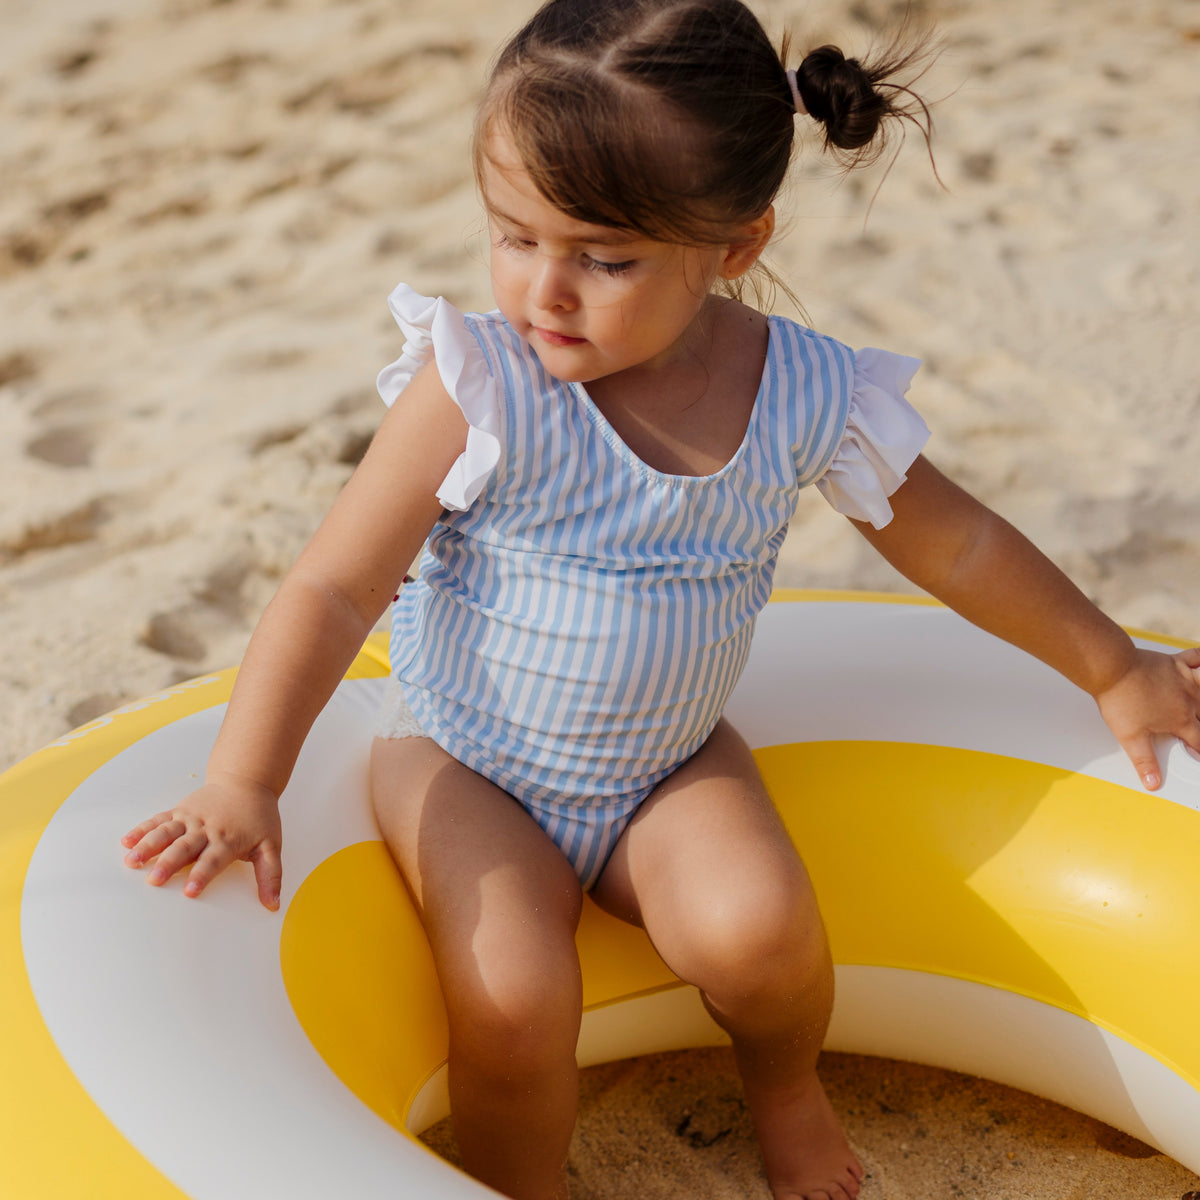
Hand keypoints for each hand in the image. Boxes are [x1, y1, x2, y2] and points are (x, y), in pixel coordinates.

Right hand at [120, 770, 282, 909]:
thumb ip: (271, 875)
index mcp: (228, 840)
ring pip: (166, 832)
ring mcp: (190, 818)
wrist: (247, 782)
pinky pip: (158, 820)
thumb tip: (273, 904)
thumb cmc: (259, 817)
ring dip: (148, 846)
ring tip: (132, 861)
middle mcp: (206, 829)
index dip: (202, 875)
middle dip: (169, 864)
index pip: (213, 860)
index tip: (189, 892)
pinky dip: (142, 830)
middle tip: (154, 880)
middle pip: (185, 848)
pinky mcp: (180, 811)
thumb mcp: (271, 845)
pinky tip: (126, 841)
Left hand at [1094, 647, 1199, 789]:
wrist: (1112, 669)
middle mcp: (1188, 700)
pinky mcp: (1175, 663)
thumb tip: (1153, 783)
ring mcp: (1184, 679)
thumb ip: (1144, 761)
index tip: (1198, 753)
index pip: (1199, 740)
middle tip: (1196, 726)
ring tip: (1199, 706)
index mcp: (1180, 720)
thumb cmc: (1120, 700)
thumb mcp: (1130, 738)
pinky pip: (1197, 658)